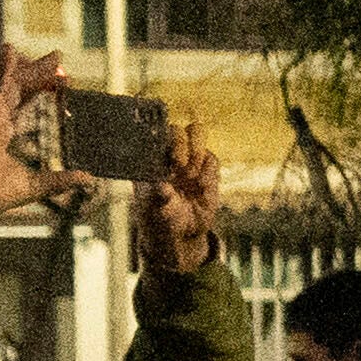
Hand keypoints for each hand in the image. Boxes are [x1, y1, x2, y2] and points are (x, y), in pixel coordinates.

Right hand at [0, 44, 56, 222]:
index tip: (58, 80)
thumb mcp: (36, 186)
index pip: (24, 107)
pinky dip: (5, 71)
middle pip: (21, 90)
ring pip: (13, 86)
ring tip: (50, 54)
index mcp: (3, 136)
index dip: (40, 92)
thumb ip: (61, 180)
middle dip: (39, 73)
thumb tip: (88, 178)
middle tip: (58, 57)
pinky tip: (10, 53)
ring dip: (30, 69)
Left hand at [139, 117, 222, 276]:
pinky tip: (201, 186)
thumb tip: (162, 186)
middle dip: (180, 144)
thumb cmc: (160, 217)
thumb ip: (158, 196)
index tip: (166, 158)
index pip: (153, 135)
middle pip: (177, 129)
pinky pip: (211, 158)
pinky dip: (208, 172)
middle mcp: (168, 153)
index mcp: (149, 158)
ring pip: (197, 134)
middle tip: (181, 166)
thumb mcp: (154, 209)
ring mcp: (189, 158)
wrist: (182, 231)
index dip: (161, 141)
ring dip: (196, 154)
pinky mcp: (207, 168)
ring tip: (191, 177)